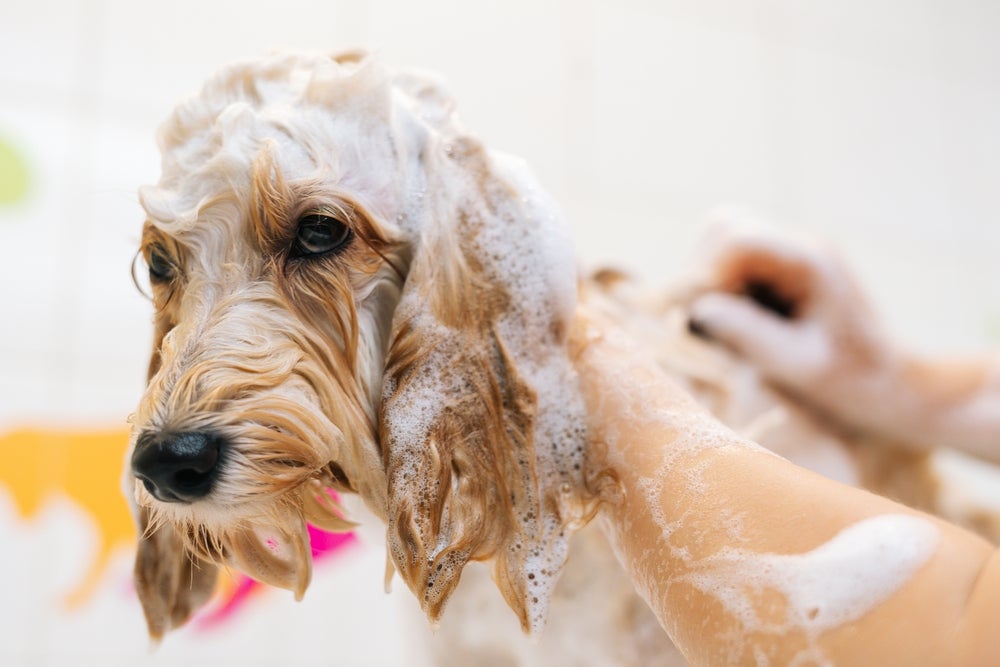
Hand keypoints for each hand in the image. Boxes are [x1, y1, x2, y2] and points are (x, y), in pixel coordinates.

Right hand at [687, 223, 898, 430]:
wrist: (894, 385)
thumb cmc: (854, 381)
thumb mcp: (800, 365)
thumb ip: (749, 334)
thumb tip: (698, 310)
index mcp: (808, 261)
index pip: (735, 239)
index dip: (708, 275)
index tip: (705, 320)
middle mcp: (799, 245)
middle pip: (723, 227)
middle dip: (704, 273)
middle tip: (711, 322)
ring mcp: (791, 253)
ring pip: (723, 241)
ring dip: (711, 281)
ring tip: (726, 324)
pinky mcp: (783, 269)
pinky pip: (733, 262)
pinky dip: (723, 289)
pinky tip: (741, 323)